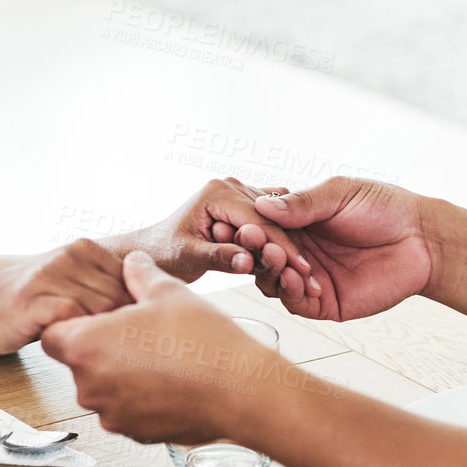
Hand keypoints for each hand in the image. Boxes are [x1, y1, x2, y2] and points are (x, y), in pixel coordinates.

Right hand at [0, 240, 130, 355]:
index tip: (124, 330)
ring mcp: (52, 275)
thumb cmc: (29, 303)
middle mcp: (69, 256)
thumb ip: (104, 286)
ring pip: (103, 309)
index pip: (132, 278)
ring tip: (87, 346)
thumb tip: (151, 305)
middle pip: (121, 296)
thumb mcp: (70, 282)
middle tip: (108, 345)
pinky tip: (68, 344)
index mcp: (83, 248)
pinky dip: (79, 336)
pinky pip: (76, 319)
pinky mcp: (37, 299)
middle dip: (119, 325)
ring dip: (99, 333)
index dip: (133, 309)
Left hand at [42, 252, 281, 444]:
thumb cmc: (203, 340)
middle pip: (78, 364)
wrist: (241, 390)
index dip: (72, 325)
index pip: (51, 336)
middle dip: (101, 350)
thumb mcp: (168, 292)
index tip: (98, 319)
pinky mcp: (135, 435)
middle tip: (139, 335)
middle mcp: (89, 386)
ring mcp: (111, 415)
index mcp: (86, 346)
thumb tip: (132, 262)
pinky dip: (141, 398)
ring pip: (103, 389)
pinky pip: (126, 411)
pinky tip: (173, 381)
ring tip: (162, 358)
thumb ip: (140, 275)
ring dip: (121, 375)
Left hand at [116, 178, 318, 287]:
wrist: (154, 248)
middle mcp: (230, 187)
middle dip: (292, 250)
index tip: (302, 272)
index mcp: (217, 193)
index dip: (283, 248)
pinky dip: (283, 242)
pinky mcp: (244, 205)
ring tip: (308, 276)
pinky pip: (271, 222)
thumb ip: (218, 258)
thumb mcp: (188, 256)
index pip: (260, 221)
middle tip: (312, 279)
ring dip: (292, 247)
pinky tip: (296, 265)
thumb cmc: (164, 252)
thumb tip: (248, 262)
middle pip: (273, 220)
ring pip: (276, 221)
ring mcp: (239, 194)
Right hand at [241, 178, 434, 321]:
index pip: (261, 228)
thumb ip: (303, 203)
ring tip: (274, 256)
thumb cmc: (385, 208)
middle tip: (250, 240)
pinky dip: (289, 291)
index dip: (248, 226)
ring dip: (269, 270)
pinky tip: (292, 276)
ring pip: (272, 282)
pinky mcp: (325, 303)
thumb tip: (262, 205)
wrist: (423, 238)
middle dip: (253, 249)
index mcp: (298, 224)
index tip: (235, 220)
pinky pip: (296, 302)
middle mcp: (299, 252)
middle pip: (260, 257)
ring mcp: (310, 279)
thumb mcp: (339, 194)